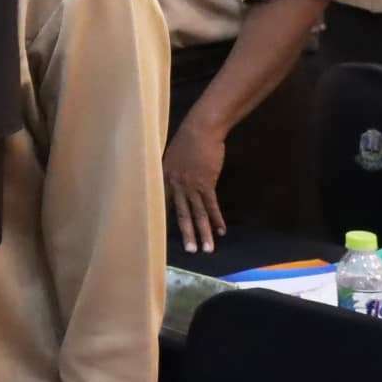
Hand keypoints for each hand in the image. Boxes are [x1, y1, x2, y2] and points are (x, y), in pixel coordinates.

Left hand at [162, 120, 228, 252]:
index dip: (163, 221)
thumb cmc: (186, 141)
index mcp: (163, 179)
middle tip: (190, 251)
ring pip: (198, 214)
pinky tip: (221, 230)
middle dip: (187, 234)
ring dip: (204, 232)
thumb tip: (172, 184)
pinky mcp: (206, 183)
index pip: (161, 205)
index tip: (160, 236)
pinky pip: (212, 205)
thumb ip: (170, 173)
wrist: (200, 130)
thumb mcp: (171, 157)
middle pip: (182, 215)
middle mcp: (176, 186)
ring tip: (207, 249)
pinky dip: (217, 218)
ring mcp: (191, 186)